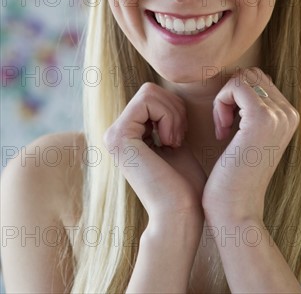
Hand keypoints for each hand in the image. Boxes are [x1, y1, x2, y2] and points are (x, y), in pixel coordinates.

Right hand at [103, 82, 205, 222]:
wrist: (181, 213)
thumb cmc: (184, 183)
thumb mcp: (174, 141)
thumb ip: (165, 118)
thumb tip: (166, 93)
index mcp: (125, 134)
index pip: (151, 94)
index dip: (173, 108)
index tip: (180, 136)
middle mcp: (114, 134)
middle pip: (149, 90)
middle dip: (174, 108)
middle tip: (179, 139)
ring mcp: (112, 135)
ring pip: (149, 92)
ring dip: (173, 114)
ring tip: (175, 143)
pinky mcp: (119, 137)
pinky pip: (147, 101)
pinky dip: (168, 117)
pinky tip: (170, 143)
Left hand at [202, 68, 299, 222]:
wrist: (236, 208)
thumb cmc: (234, 173)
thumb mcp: (248, 134)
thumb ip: (252, 108)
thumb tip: (239, 77)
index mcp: (289, 115)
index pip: (258, 78)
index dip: (236, 95)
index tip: (229, 124)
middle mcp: (289, 113)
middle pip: (250, 74)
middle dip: (230, 93)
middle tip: (224, 124)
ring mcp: (279, 115)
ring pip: (242, 78)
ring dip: (224, 99)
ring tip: (223, 127)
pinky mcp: (262, 118)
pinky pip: (234, 86)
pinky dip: (220, 104)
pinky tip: (221, 130)